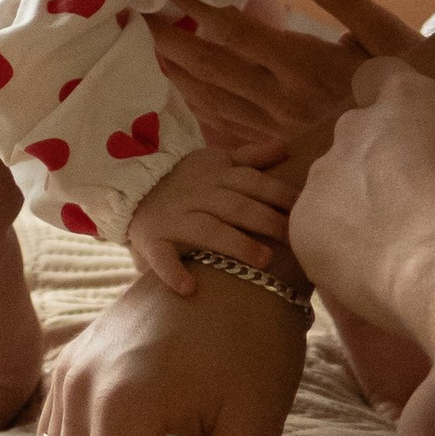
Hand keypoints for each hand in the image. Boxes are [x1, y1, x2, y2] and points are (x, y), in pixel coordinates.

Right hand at [127, 144, 295, 295]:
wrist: (129, 185)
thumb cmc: (184, 178)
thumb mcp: (215, 160)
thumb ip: (251, 157)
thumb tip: (287, 147)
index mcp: (217, 176)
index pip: (253, 183)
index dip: (280, 194)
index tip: (306, 209)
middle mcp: (198, 195)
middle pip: (237, 206)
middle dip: (267, 220)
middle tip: (294, 238)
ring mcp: (175, 218)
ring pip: (208, 230)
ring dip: (236, 243)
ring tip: (264, 260)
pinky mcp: (153, 240)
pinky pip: (161, 258)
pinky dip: (173, 273)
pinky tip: (189, 289)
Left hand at [156, 0, 420, 152]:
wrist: (426, 147)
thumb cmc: (413, 80)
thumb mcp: (389, 35)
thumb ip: (345, 0)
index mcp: (306, 66)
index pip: (240, 34)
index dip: (202, 10)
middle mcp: (284, 100)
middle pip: (216, 70)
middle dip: (175, 42)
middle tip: (140, 16)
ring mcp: (280, 127)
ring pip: (216, 101)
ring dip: (181, 75)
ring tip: (151, 50)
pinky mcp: (284, 146)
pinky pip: (231, 128)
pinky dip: (202, 108)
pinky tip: (187, 95)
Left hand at [289, 59, 434, 333]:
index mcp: (408, 99)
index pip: (379, 77)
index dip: (388, 103)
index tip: (405, 133)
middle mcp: (356, 126)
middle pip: (355, 137)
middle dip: (374, 165)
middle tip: (406, 206)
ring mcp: (324, 174)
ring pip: (332, 188)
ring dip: (353, 210)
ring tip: (388, 251)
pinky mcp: (302, 222)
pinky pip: (315, 232)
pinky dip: (336, 250)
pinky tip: (367, 274)